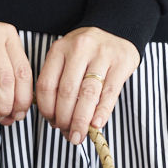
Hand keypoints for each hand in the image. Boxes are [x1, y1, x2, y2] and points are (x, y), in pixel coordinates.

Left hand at [34, 26, 140, 145]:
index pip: (46, 85)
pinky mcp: (121, 61)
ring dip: (81, 120)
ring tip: (79, 136)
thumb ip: (60, 84)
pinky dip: (102, 111)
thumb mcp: (68, 60)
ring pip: (88, 93)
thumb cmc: (88, 54)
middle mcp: (79, 48)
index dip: (47, 109)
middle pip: (67, 91)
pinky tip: (97, 125)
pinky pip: (110, 92)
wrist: (117, 31)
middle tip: (68, 135)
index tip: (52, 123)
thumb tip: (57, 122)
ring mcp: (102, 53)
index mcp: (59, 49)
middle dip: (65, 119)